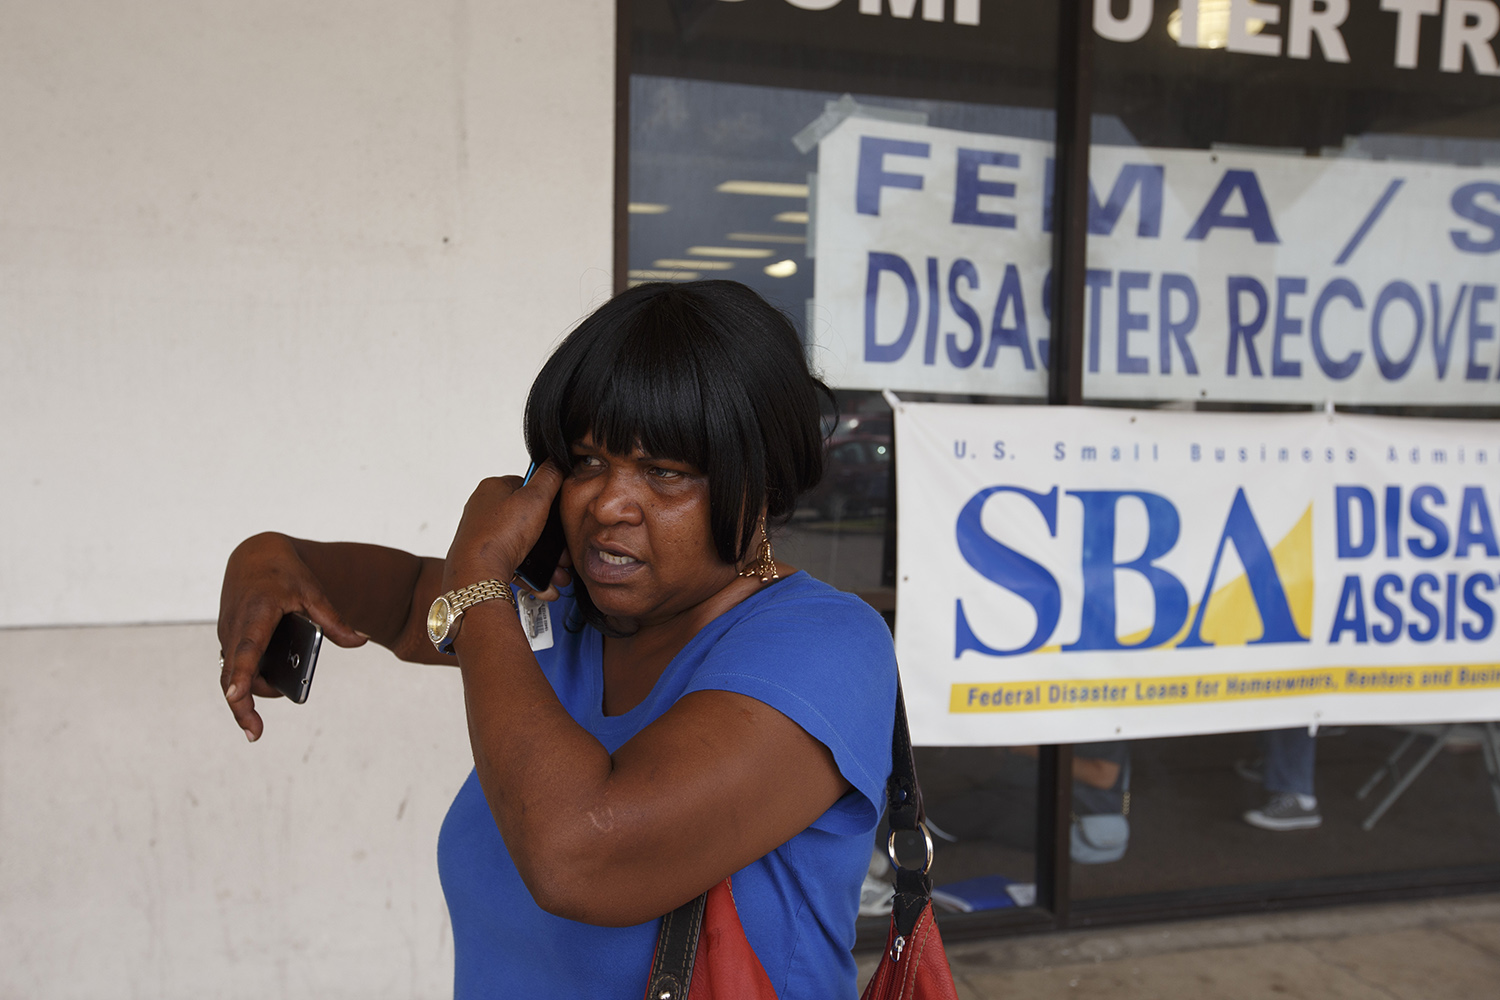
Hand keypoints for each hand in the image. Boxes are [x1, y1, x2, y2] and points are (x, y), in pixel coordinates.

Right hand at [217, 532, 368, 741]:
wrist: (254, 554)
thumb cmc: (284, 572)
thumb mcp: (313, 591)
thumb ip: (333, 620)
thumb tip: (361, 641)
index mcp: (257, 614)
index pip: (247, 650)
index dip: (240, 676)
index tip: (236, 697)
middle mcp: (236, 628)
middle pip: (232, 674)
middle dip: (241, 706)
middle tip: (257, 732)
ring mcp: (228, 634)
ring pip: (232, 673)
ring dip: (250, 693)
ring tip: (276, 703)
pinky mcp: (228, 638)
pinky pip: (234, 666)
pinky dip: (246, 680)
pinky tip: (271, 688)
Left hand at [443, 462, 567, 595]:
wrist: (478, 575)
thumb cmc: (498, 536)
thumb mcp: (535, 498)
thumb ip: (550, 476)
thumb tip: (556, 462)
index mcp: (492, 489)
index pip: (526, 485)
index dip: (545, 499)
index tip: (555, 512)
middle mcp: (484, 510)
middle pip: (527, 518)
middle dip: (548, 537)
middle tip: (561, 549)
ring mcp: (483, 535)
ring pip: (522, 543)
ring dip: (543, 558)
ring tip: (557, 571)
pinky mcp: (484, 557)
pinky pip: (514, 562)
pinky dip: (530, 572)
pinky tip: (543, 582)